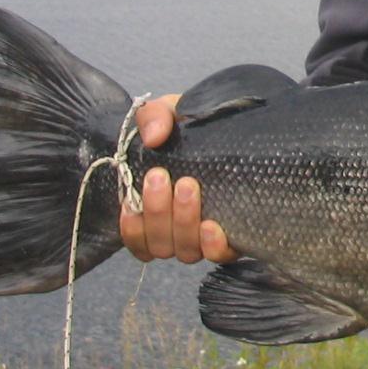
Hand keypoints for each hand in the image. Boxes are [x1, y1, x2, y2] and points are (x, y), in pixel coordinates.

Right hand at [119, 93, 237, 264]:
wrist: (233, 126)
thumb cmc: (193, 126)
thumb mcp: (170, 113)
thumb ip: (154, 117)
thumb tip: (153, 137)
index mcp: (154, 207)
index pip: (136, 236)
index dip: (132, 225)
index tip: (135, 195)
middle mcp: (177, 229)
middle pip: (160, 243)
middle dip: (158, 213)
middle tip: (167, 178)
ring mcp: (204, 235)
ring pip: (184, 251)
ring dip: (182, 223)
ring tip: (189, 187)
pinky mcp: (235, 236)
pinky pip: (219, 255)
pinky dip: (212, 246)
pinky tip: (213, 226)